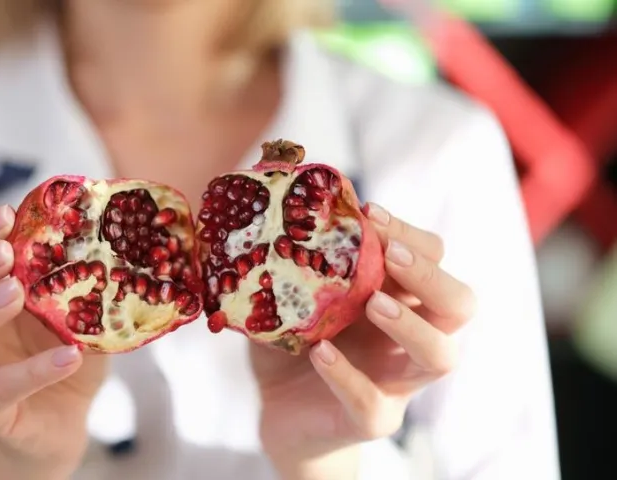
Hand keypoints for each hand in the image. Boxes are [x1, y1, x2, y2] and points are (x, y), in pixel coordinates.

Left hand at [252, 203, 475, 477]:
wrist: (280, 410)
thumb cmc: (294, 342)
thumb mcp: (298, 296)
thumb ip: (299, 261)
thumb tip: (277, 209)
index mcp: (401, 299)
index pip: (433, 257)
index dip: (409, 234)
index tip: (368, 212)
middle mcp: (411, 338)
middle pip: (460, 304)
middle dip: (430, 275)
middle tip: (390, 256)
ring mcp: (397, 382)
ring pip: (441, 356)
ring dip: (410, 325)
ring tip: (371, 304)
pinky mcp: (372, 419)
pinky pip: (372, 401)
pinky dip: (346, 375)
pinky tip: (318, 352)